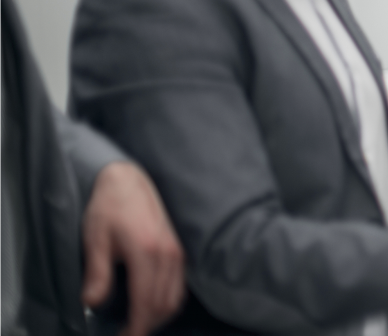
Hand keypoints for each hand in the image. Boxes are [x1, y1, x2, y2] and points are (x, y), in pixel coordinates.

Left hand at [83, 162, 184, 335]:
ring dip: (158, 317)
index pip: (147, 302)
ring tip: (137, 324)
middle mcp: (168, 255)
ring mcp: (177, 252)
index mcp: (147, 252)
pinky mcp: (179, 250)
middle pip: (164, 305)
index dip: (136, 327)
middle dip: (147, 326)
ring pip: (175, 298)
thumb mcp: (96, 240)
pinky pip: (180, 286)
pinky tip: (151, 306)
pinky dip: (167, 303)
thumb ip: (97, 274)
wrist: (128, 181)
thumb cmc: (109, 208)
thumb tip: (93, 304)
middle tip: (127, 334)